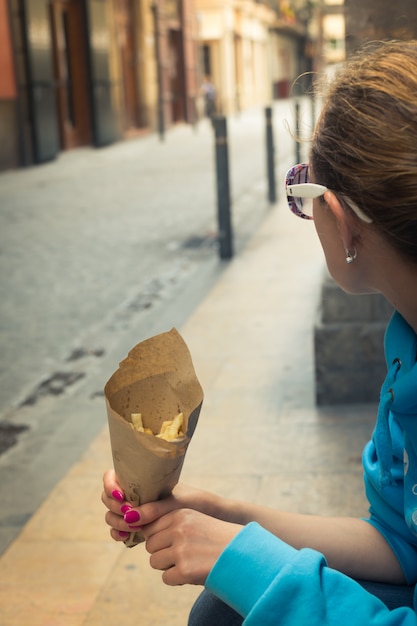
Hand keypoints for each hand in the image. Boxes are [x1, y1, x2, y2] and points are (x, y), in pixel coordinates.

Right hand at [101, 469, 219, 541]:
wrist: (207, 516)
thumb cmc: (192, 503)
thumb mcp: (174, 503)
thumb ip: (153, 509)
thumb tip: (130, 516)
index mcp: (140, 479)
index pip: (111, 477)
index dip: (110, 486)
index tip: (122, 496)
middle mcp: (134, 493)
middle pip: (108, 498)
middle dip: (114, 508)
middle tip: (129, 515)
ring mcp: (135, 510)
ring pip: (112, 515)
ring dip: (115, 522)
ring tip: (132, 529)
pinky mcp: (139, 526)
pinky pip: (120, 530)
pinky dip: (119, 533)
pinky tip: (126, 537)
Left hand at [142, 508, 241, 585]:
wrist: (244, 553)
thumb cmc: (218, 538)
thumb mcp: (196, 520)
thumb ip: (171, 522)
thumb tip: (138, 529)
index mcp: (180, 513)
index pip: (151, 526)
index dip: (159, 537)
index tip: (171, 541)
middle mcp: (178, 528)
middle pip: (150, 545)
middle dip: (163, 552)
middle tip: (183, 554)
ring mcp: (181, 549)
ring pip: (155, 562)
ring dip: (168, 565)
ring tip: (188, 562)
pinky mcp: (185, 570)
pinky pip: (166, 578)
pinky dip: (177, 578)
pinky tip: (192, 572)